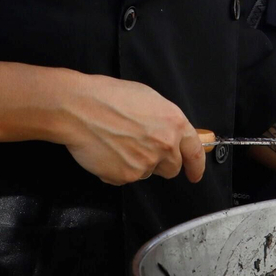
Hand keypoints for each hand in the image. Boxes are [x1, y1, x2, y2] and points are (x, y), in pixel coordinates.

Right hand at [57, 73, 205, 185]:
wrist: (79, 108)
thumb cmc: (109, 97)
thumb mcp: (148, 99)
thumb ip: (164, 121)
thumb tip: (167, 132)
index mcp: (174, 123)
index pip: (195, 152)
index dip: (196, 166)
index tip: (194, 174)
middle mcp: (165, 146)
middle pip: (171, 168)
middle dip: (160, 163)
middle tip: (140, 149)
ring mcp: (146, 164)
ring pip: (146, 172)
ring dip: (136, 164)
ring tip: (116, 143)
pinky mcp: (126, 176)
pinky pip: (125, 178)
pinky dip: (116, 169)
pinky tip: (106, 151)